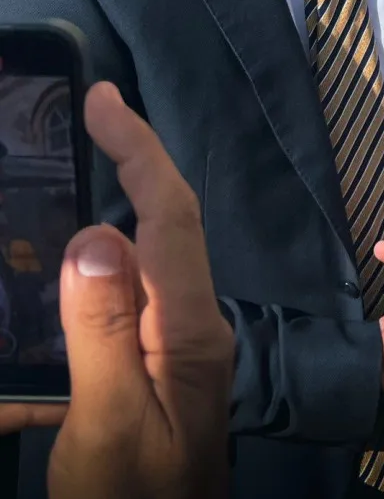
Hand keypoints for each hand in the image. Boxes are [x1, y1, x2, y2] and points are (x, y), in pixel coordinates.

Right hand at [0, 82, 233, 498]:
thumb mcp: (108, 426)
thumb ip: (102, 331)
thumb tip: (94, 235)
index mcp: (186, 328)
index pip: (170, 215)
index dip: (140, 149)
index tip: (103, 98)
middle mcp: (189, 327)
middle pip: (161, 228)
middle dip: (128, 169)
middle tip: (83, 127)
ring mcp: (175, 352)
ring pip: (138, 267)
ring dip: (102, 227)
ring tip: (57, 194)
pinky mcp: (154, 378)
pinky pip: (118, 317)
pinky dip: (84, 294)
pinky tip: (52, 293)